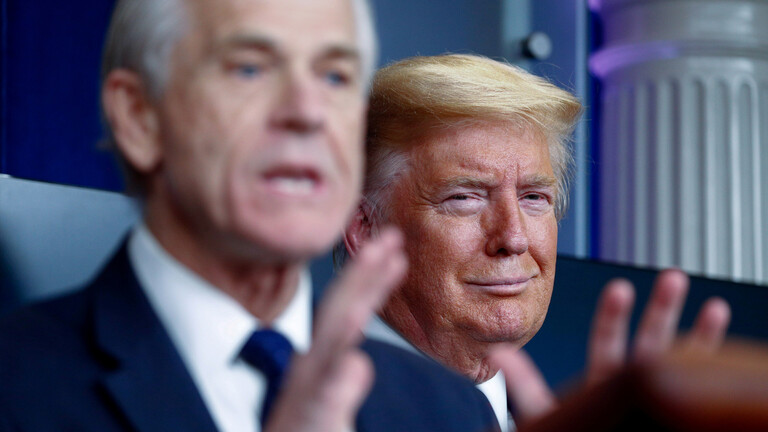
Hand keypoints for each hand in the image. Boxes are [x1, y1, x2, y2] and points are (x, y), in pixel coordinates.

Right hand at [265, 228, 406, 431]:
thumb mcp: (323, 404)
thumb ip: (341, 381)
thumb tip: (359, 360)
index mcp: (319, 363)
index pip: (346, 310)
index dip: (369, 277)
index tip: (394, 247)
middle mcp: (309, 372)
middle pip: (339, 315)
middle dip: (363, 277)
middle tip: (390, 239)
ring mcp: (306, 398)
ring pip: (328, 352)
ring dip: (351, 312)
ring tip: (375, 279)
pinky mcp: (306, 422)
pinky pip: (321, 404)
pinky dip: (335, 384)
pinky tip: (354, 364)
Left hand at [490, 269, 730, 425]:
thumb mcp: (547, 413)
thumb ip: (526, 384)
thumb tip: (498, 356)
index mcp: (599, 385)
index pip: (607, 341)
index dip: (614, 315)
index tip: (622, 288)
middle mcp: (630, 390)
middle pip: (649, 342)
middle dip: (662, 310)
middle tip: (673, 278)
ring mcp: (653, 403)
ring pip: (678, 363)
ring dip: (697, 334)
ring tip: (712, 305)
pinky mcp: (671, 416)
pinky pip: (695, 392)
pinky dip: (707, 363)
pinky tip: (723, 343)